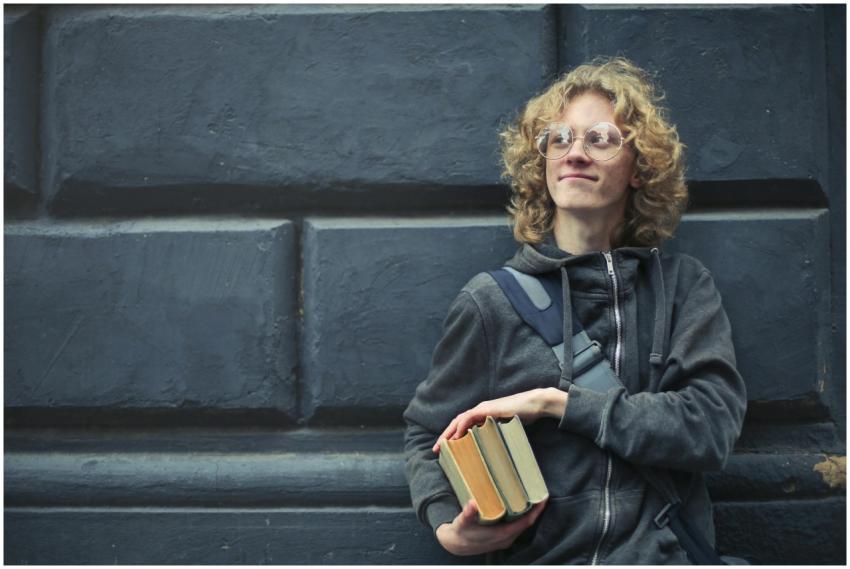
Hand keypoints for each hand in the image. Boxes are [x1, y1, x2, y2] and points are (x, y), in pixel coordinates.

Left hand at [433, 388, 566, 452]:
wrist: (534, 405)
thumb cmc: (523, 417)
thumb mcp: (506, 429)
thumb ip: (497, 435)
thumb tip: (491, 451)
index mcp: (482, 415)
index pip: (462, 426)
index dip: (452, 436)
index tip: (445, 449)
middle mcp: (480, 411)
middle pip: (456, 423)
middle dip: (445, 436)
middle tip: (436, 450)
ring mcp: (483, 409)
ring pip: (460, 420)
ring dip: (449, 432)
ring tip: (443, 445)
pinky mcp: (488, 409)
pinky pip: (470, 417)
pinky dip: (462, 426)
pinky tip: (457, 436)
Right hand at [436, 498, 546, 555]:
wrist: (456, 545)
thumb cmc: (462, 532)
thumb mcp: (463, 522)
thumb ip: (468, 514)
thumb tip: (472, 503)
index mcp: (502, 535)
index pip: (525, 523)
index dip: (535, 511)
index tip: (542, 499)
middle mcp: (506, 539)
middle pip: (527, 523)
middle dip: (534, 509)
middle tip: (538, 492)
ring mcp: (505, 539)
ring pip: (522, 525)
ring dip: (528, 513)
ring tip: (531, 497)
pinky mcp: (502, 537)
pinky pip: (517, 526)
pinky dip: (521, 516)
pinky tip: (520, 506)